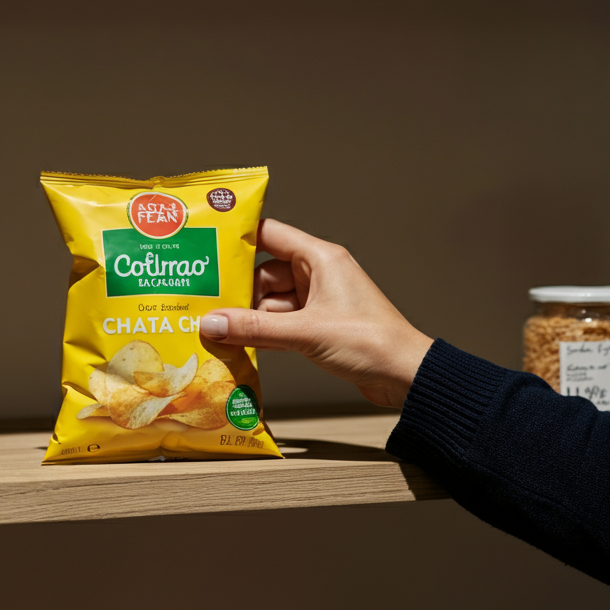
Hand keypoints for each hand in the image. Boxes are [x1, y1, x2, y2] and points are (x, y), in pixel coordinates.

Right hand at [201, 219, 432, 408]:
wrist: (404, 374)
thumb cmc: (369, 342)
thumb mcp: (305, 332)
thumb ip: (255, 328)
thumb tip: (211, 323)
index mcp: (320, 258)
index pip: (271, 235)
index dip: (239, 239)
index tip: (207, 248)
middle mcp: (319, 274)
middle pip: (265, 273)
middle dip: (239, 292)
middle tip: (204, 305)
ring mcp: (320, 301)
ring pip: (271, 302)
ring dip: (250, 317)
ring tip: (216, 330)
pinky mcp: (320, 325)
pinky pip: (283, 322)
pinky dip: (264, 332)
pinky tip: (241, 344)